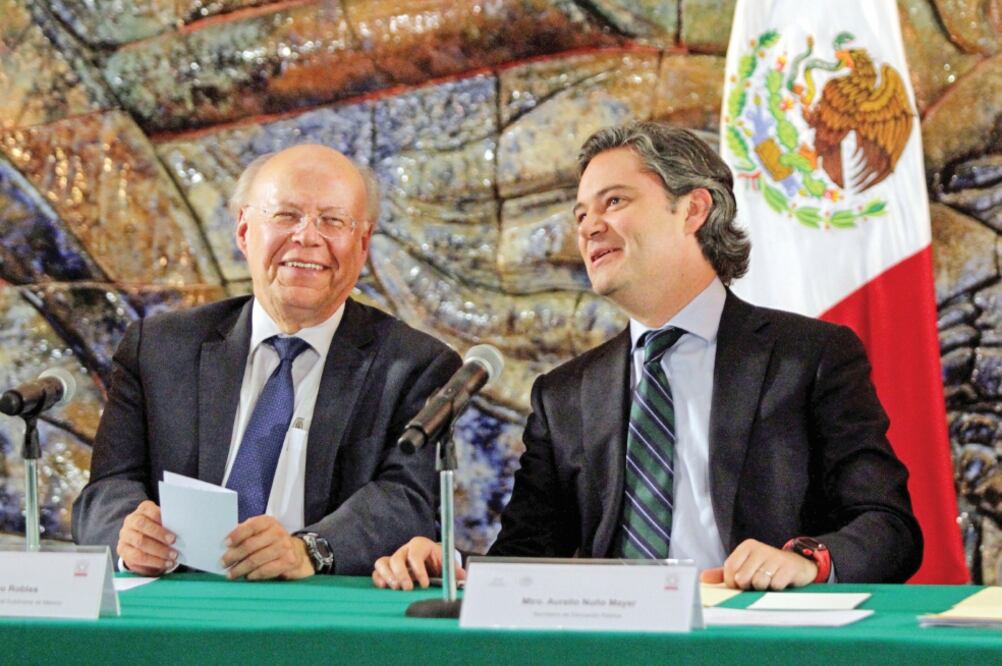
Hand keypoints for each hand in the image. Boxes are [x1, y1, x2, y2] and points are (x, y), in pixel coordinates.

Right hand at [116, 500, 176, 575]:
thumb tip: (183, 528)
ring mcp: (125, 535)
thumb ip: (169, 524)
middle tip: (174, 542)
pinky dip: (153, 561)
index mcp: (142, 510)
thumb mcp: (162, 524)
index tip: (173, 527)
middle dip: (160, 534)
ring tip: (172, 556)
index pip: (149, 510)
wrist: (139, 542)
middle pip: (142, 525)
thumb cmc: (156, 530)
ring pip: (140, 542)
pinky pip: (137, 557)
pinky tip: (164, 563)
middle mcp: (131, 520)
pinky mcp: (122, 550)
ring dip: (159, 551)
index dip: (160, 518)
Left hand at [222, 515, 312, 580]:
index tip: (224, 544)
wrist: (297, 552)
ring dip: (240, 569)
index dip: (236, 535)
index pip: (250, 526)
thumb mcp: (261, 532)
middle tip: (222, 563)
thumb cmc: (271, 542)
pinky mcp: (288, 561)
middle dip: (233, 556)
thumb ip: (246, 534)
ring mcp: (284, 547)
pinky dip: (254, 575)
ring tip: (231, 574)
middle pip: (250, 545)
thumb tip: (225, 545)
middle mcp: (277, 532)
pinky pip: (266, 570)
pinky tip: (247, 577)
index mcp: (268, 522)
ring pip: (256, 560)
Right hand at [371, 536, 464, 590]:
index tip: (425, 584)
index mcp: (420, 545)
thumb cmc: (437, 562)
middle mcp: (404, 550)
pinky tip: (383, 588)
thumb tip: (461, 575)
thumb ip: (452, 569)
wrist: (429, 562)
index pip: (415, 554)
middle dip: (402, 574)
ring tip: (396, 589)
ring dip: (388, 576)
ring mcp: (393, 558)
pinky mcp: (386, 569)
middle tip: (408, 588)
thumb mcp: (446, 563)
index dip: (419, 569)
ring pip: (383, 562)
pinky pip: (377, 571)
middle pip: (397, 558)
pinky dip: (379, 579)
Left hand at [700, 538, 817, 589]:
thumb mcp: (745, 567)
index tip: (740, 584)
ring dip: (763, 588)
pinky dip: (776, 589)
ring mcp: (775, 557)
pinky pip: (775, 585)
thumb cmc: (766, 568)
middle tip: (757, 583)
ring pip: (759, 583)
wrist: (797, 565)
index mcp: (747, 546)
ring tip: (769, 582)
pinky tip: (780, 582)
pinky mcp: (789, 567)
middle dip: (749, 587)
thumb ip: (723, 573)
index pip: (729, 568)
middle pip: (742, 578)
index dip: (732, 583)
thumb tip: (702, 578)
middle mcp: (760, 548)